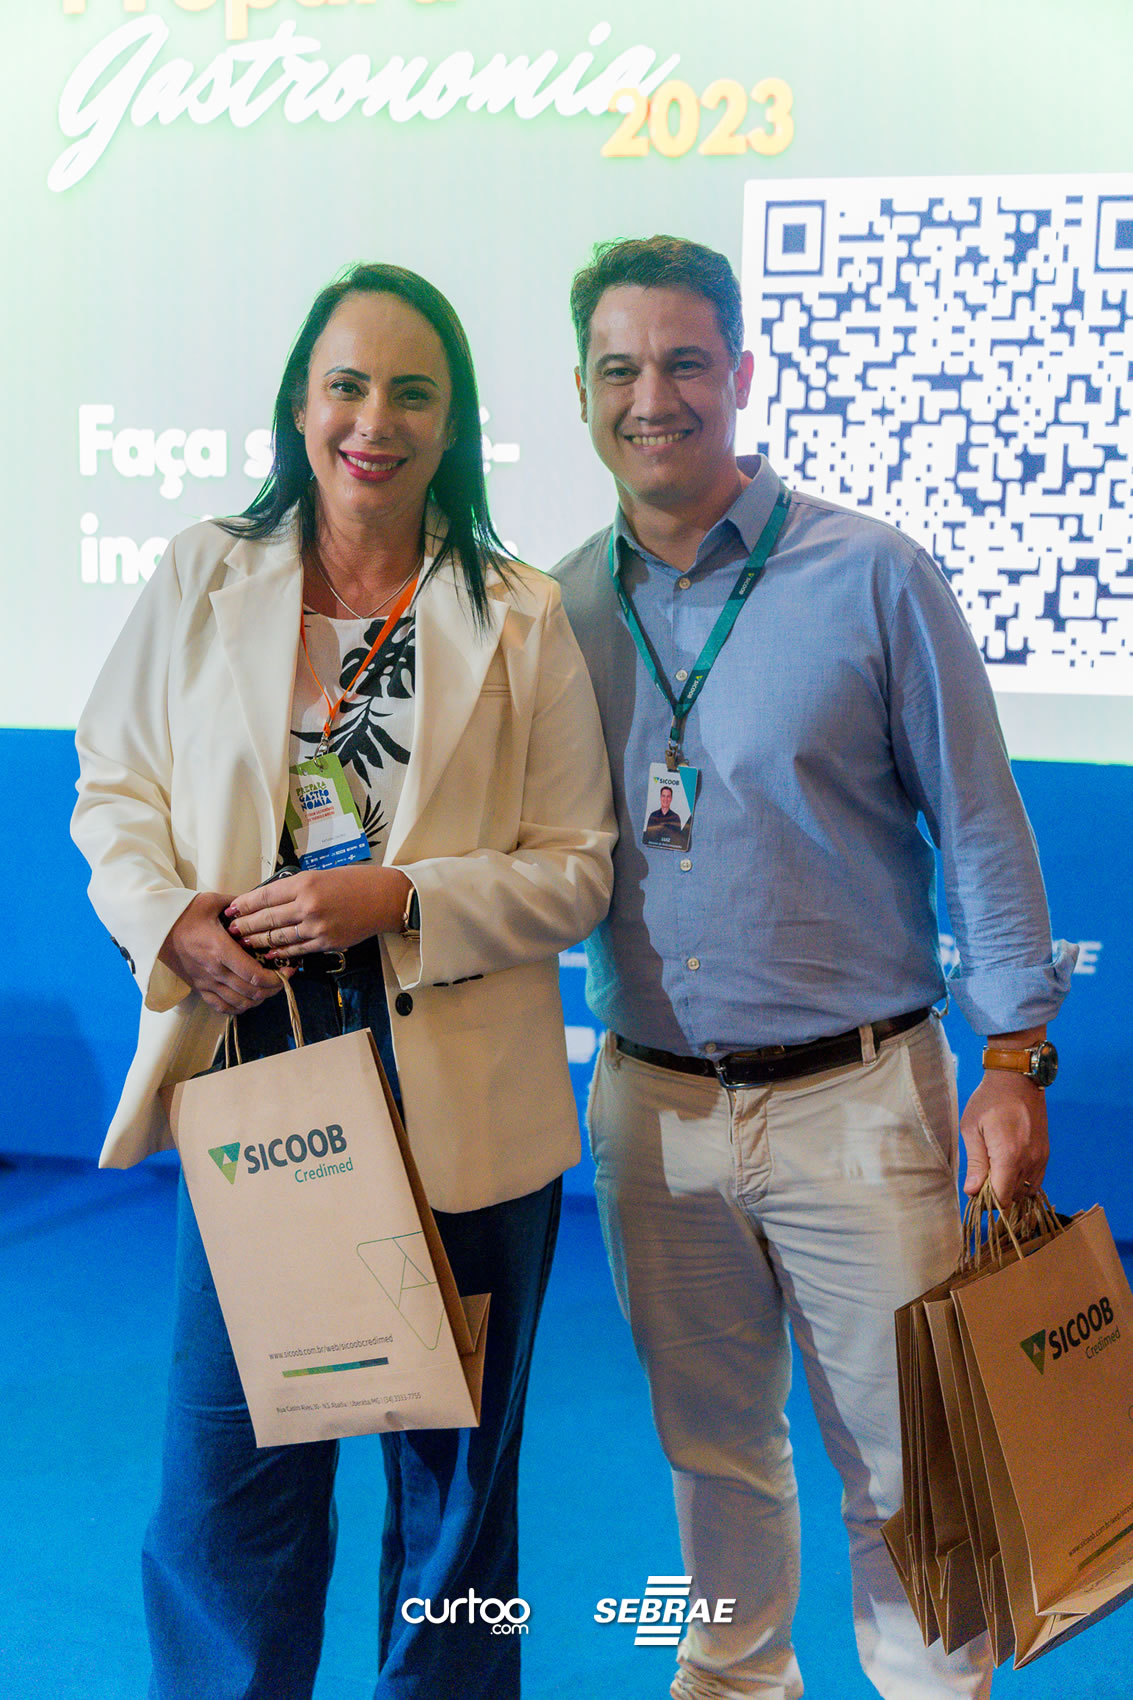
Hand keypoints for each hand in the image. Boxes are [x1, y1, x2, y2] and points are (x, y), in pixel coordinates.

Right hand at [158, 892, 287, 1015]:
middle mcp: (214, 970)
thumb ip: (239, 904)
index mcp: (219, 949)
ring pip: (239, 1003)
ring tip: (268, 987)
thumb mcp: (213, 902)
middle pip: (251, 992)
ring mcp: (205, 982)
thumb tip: (260, 904)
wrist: (155, 926)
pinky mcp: (199, 987)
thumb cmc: (184, 912)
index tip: (288, 970)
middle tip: (284, 978)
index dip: (276, 978)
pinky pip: (221, 1007)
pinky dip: (239, 1007)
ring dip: (258, 999)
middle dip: (273, 988)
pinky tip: (248, 998)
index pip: (254, 975)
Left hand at [224, 865, 411, 959]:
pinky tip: (270, 954)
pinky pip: (297, 950)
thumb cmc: (354, 882)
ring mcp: (317, 926)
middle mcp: (308, 905)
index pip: (264, 896)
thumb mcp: (320, 875)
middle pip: (266, 919)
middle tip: (231, 930)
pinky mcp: (326, 943)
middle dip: (245, 926)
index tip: (231, 909)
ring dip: (258, 942)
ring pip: (278, 938)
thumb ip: (294, 888)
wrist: (384, 898)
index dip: (244, 904)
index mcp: (305, 883)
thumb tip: (268, 901)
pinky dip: (281, 953)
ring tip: (244, 944)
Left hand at [959, 1069, 1048, 1205]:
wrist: (1017, 1080)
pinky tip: (1008, 1172)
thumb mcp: (972, 1129)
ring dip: (1010, 1191)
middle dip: (997, 1197)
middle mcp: (1030, 1161)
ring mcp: (1041, 1158)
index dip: (987, 1202)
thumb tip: (972, 1192)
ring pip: (1027, 1192)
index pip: (1002, 1198)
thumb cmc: (989, 1101)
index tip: (975, 1194)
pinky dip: (1022, 1183)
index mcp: (1009, 1156)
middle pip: (1015, 1198)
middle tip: (981, 1183)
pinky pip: (1036, 1181)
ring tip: (994, 1176)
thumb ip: (975, 1163)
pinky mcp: (1046, 1154)